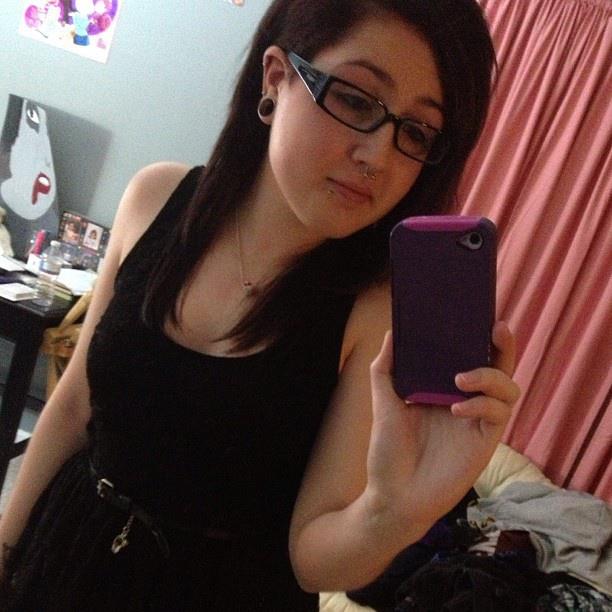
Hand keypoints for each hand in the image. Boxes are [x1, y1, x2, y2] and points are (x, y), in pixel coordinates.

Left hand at [365, 321, 519, 528]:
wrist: (394, 495)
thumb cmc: (388, 451)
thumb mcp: (383, 403)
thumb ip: (386, 368)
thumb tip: (391, 333)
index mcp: (442, 388)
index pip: (467, 356)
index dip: (477, 336)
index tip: (478, 314)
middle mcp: (465, 400)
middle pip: (497, 366)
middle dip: (502, 346)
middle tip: (496, 327)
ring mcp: (477, 421)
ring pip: (508, 387)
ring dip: (490, 376)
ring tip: (461, 378)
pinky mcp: (485, 442)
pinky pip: (499, 414)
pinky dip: (483, 405)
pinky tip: (458, 408)